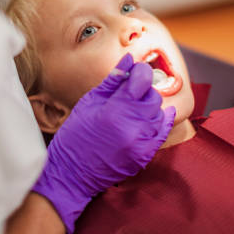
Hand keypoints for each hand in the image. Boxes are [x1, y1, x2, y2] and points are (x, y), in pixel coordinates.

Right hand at [32, 53, 174, 233]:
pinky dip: (159, 122)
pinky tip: (152, 116)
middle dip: (144, 91)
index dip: (140, 72)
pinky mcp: (145, 156)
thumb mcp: (89, 102)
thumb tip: (129, 60)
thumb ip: (113, 80)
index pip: (142, 80)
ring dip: (148, 108)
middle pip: (153, 97)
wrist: (72, 173)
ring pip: (159, 114)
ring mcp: (141, 144)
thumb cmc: (75, 135)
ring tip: (132, 110)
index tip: (135, 71)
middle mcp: (132, 127)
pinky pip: (162, 132)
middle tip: (130, 92)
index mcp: (115, 111)